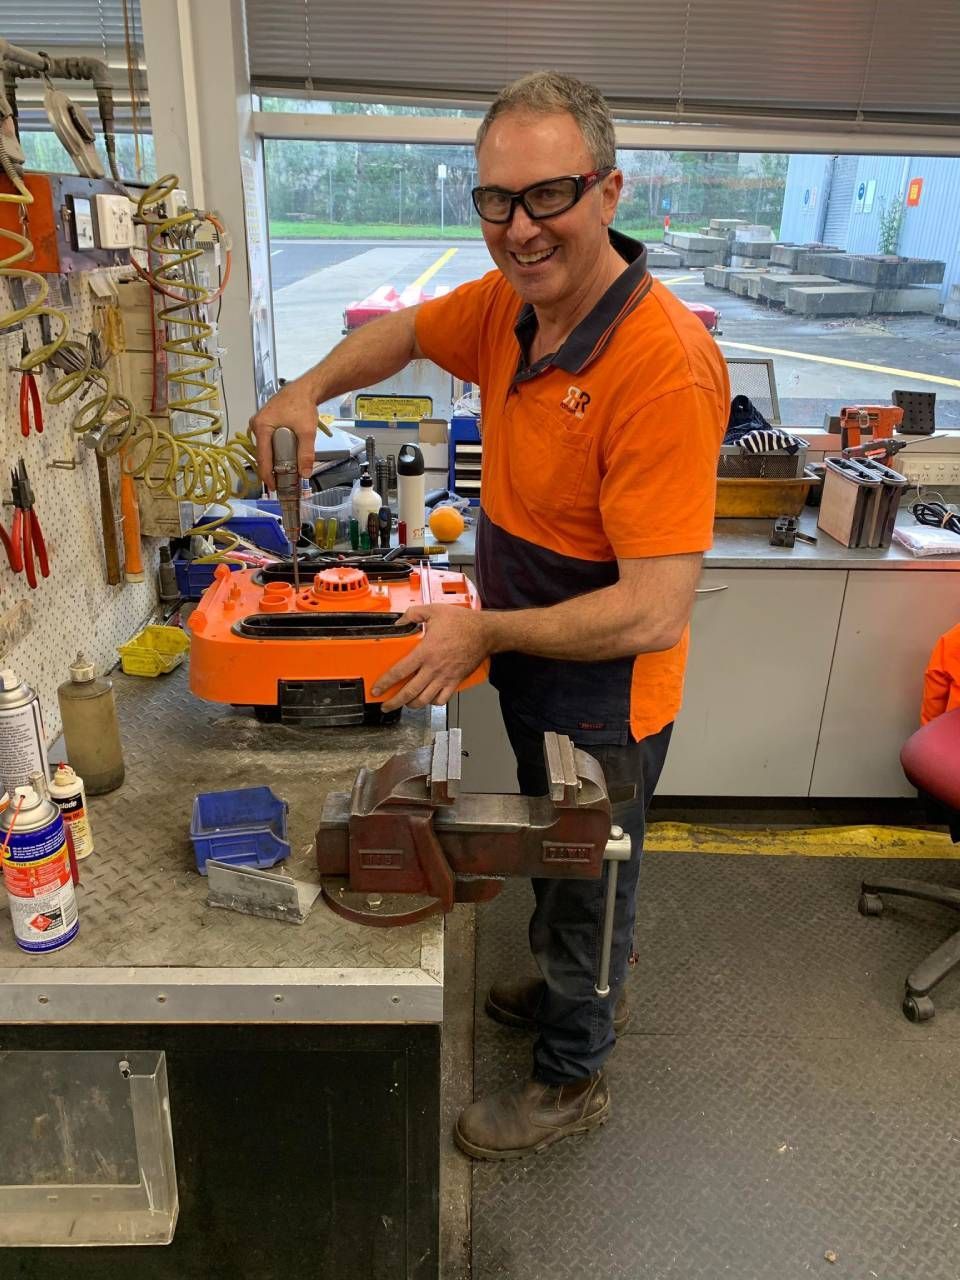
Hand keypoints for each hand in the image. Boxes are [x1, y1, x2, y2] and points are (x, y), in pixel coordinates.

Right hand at [249, 380, 326, 483]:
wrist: (304, 389)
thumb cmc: (303, 407)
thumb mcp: (307, 432)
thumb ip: (306, 453)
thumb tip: (304, 474)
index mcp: (262, 427)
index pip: (262, 457)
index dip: (266, 474)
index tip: (273, 488)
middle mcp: (256, 425)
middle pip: (262, 454)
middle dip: (270, 470)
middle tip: (280, 483)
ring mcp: (259, 423)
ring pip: (264, 449)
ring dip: (272, 461)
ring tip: (283, 474)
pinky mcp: (264, 423)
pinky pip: (266, 442)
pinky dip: (274, 452)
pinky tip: (283, 460)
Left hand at [372, 606, 490, 711]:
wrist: (485, 632)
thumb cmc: (463, 622)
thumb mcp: (434, 610)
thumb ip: (413, 614)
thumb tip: (400, 621)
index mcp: (425, 652)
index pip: (399, 672)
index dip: (385, 683)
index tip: (377, 689)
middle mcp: (434, 668)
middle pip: (410, 692)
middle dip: (395, 702)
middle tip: (386, 705)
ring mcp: (445, 677)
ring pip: (425, 699)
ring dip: (412, 704)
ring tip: (405, 703)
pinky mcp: (456, 681)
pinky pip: (442, 699)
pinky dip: (432, 702)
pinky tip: (427, 699)